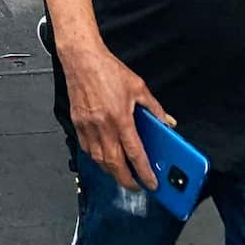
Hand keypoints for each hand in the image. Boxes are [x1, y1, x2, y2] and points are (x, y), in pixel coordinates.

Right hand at [60, 41, 172, 190]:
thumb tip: (167, 122)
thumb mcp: (138, 86)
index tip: (151, 183)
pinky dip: (96, 158)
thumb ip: (154, 108)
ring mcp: (88, 126)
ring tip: (122, 175)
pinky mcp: (77, 123)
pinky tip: (104, 158)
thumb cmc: (107, 69)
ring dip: (111, 172)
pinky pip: (86, 149)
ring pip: (99, 160)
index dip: (144, 172)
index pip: (135, 154)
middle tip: (136, 186)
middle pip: (114, 164)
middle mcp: (103, 125)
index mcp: (120, 118)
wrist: (81, 58)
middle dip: (126, 180)